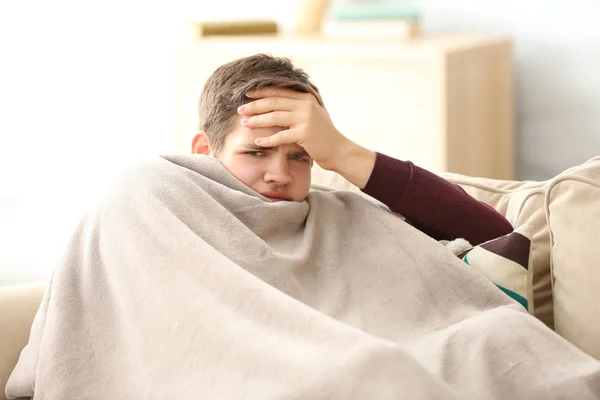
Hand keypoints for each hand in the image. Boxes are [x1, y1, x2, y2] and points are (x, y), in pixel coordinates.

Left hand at [238, 88, 376, 187]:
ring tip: (244, 123)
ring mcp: (306, 119)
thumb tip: (277, 101)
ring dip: (257, 120)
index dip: (261, 92)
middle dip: (255, 105)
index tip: (246, 93)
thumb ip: (298, 106)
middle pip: (274, 102)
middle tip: (240, 109)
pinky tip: (257, 141)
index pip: (279, 91)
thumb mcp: (312, 114)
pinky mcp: (305, 134)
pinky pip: (281, 136)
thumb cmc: (323, 135)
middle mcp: (306, 105)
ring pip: (275, 117)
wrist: (339, 150)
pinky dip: (268, 139)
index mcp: (306, 98)